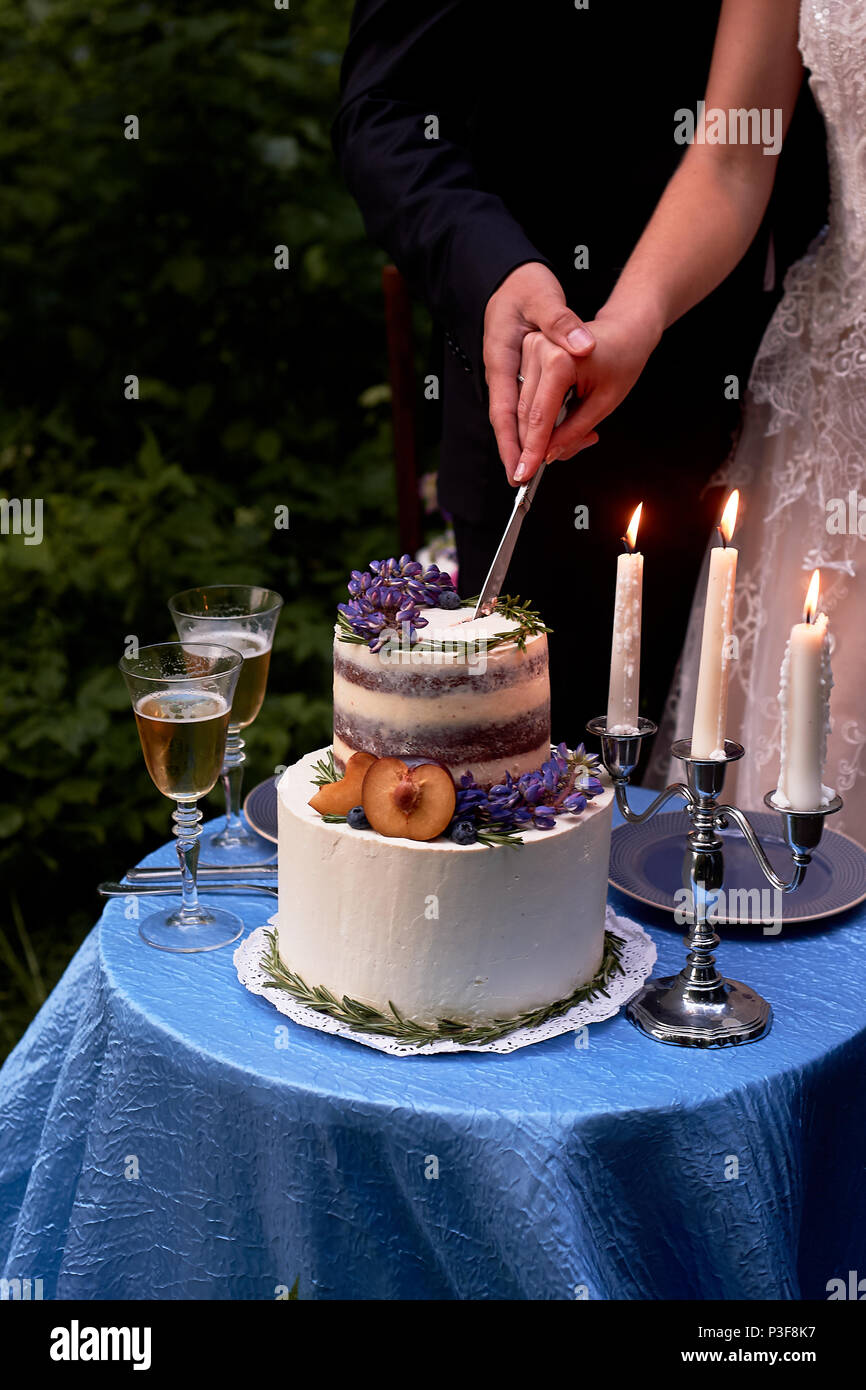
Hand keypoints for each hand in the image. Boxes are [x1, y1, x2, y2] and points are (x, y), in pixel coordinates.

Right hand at [483, 262, 594, 483]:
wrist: (515, 273)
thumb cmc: (528, 283)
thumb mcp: (546, 299)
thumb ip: (562, 324)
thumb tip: (581, 348)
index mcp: (504, 353)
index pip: (507, 409)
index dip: (515, 443)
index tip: (522, 472)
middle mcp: (500, 366)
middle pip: (510, 420)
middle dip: (520, 452)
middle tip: (527, 482)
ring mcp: (506, 370)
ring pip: (518, 415)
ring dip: (534, 439)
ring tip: (548, 462)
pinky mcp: (515, 371)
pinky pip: (525, 404)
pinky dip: (540, 422)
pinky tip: (556, 436)